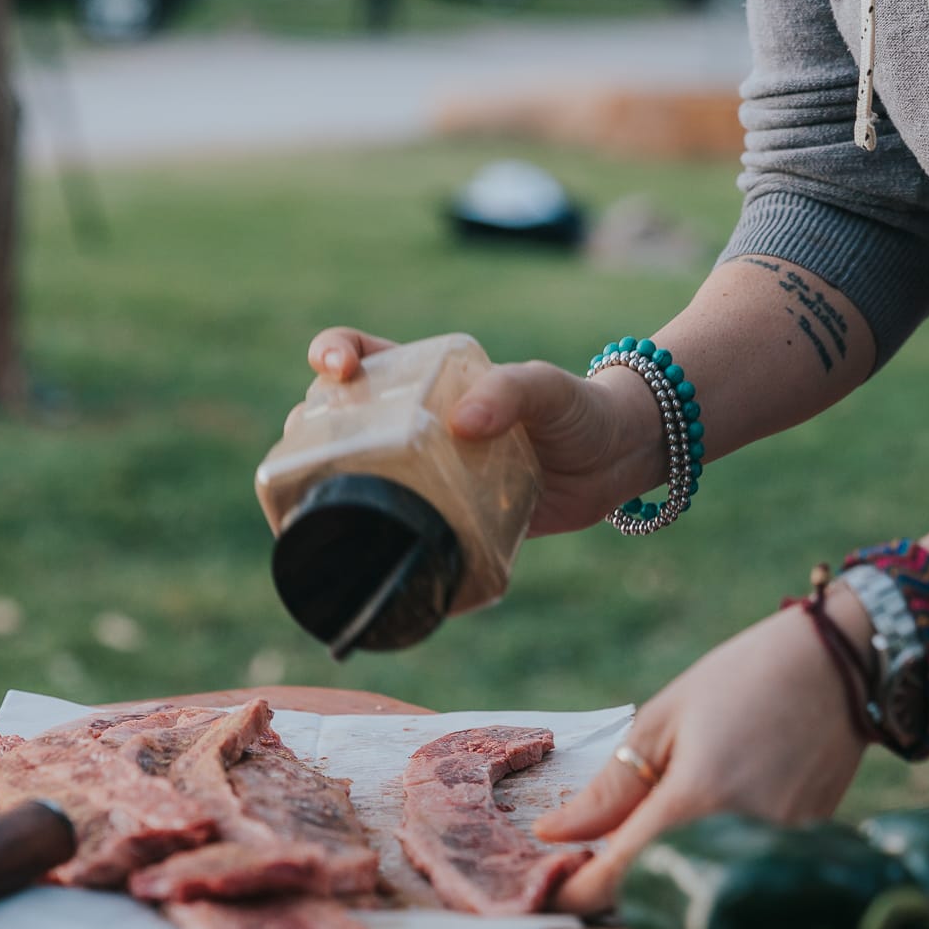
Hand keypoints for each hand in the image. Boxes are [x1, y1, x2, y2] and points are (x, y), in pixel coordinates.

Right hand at [304, 326, 663, 536]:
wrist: (618, 462)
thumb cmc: (580, 408)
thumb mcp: (548, 389)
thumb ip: (511, 392)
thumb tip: (462, 424)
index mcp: (427, 379)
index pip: (360, 355)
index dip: (331, 356)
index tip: (333, 372)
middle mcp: (416, 425)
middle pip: (341, 422)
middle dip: (311, 434)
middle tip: (313, 454)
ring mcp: (429, 473)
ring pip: (363, 482)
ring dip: (333, 497)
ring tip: (318, 515)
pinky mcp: (449, 519)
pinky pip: (409, 535)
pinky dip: (391, 555)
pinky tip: (375, 573)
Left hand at [540, 604, 869, 916]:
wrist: (844, 668)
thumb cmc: (746, 680)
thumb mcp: (663, 721)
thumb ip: (609, 790)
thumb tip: (555, 834)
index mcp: (693, 806)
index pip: (615, 882)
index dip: (569, 895)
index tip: (539, 891)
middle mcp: (735, 844)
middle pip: (652, 895)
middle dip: (605, 887)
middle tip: (570, 859)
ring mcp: (771, 855)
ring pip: (692, 889)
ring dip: (650, 877)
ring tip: (618, 840)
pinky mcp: (796, 855)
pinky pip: (727, 874)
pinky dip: (694, 863)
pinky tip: (680, 828)